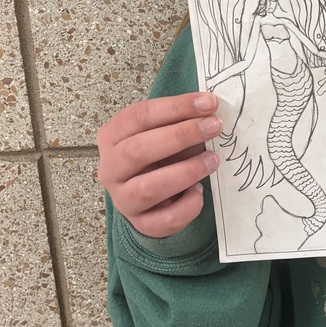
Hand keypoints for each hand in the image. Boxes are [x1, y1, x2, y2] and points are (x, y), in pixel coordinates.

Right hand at [97, 92, 223, 237]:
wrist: (150, 194)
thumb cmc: (160, 153)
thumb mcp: (166, 130)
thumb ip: (182, 120)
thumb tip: (211, 111)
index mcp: (112, 137)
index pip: (138, 116)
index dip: (175, 107)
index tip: (208, 103)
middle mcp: (111, 169)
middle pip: (137, 150)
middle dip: (180, 136)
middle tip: (214, 126)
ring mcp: (123, 200)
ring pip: (148, 188)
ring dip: (186, 171)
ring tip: (213, 159)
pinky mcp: (141, 224)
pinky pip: (164, 220)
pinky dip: (187, 206)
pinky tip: (200, 192)